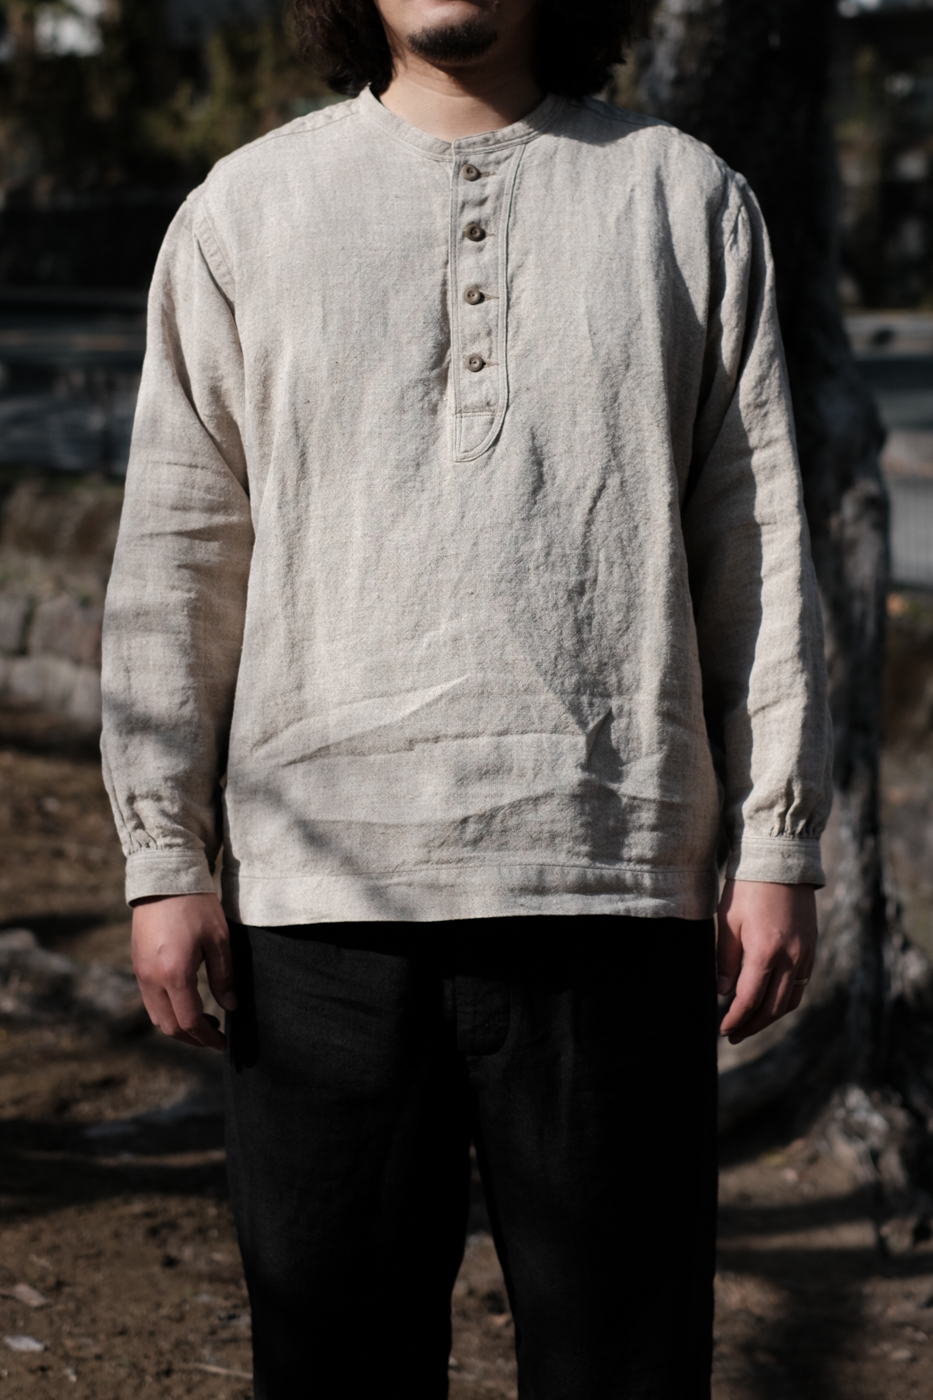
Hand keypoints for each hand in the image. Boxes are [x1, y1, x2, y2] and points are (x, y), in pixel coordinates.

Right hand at [131, 893, 235, 1050]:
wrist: (163, 878)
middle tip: (215, 1036)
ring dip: (179, 1026)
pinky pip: (150, 1001)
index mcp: (174, 974)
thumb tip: (231, 1006)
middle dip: (193, 1038)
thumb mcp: (219, 939)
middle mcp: (152, 979)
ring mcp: (140, 973)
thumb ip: (224, 976)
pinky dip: (167, 1011)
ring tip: (205, 1020)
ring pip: (156, 1017)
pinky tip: (187, 1001)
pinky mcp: (137, 965)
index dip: (208, 1038)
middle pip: (170, 1026)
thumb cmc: (196, 905)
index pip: (190, 1021)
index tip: (224, 1043)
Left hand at [716, 879, 816, 1044]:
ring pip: (790, 1000)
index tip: (724, 1030)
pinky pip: (801, 984)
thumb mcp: (727, 921)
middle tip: (734, 1035)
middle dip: (752, 1025)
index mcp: (765, 952)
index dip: (736, 1018)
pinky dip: (785, 999)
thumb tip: (723, 992)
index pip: (749, 999)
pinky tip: (771, 1001)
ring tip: (751, 1023)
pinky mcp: (812, 947)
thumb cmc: (748, 888)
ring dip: (771, 1017)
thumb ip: (725, 959)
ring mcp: (805, 953)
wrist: (781, 860)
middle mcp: (790, 958)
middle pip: (773, 1007)